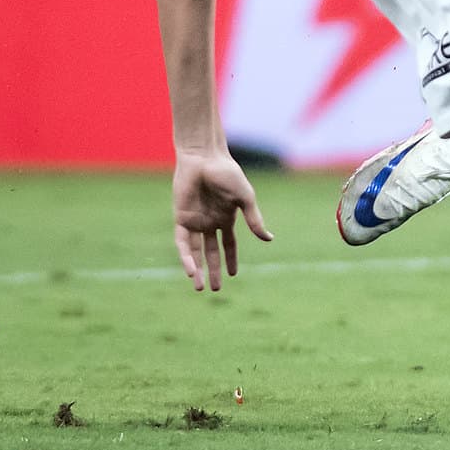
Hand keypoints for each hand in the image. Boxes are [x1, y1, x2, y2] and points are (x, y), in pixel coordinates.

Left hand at [171, 151, 270, 291]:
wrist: (204, 159)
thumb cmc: (227, 174)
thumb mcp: (245, 199)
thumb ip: (254, 220)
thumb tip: (269, 239)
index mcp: (226, 217)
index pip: (228, 244)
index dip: (230, 259)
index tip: (233, 275)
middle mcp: (209, 222)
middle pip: (210, 252)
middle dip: (212, 270)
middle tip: (214, 290)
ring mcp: (194, 221)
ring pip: (194, 252)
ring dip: (197, 270)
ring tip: (200, 287)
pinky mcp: (181, 219)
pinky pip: (182, 243)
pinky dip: (186, 257)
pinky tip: (191, 270)